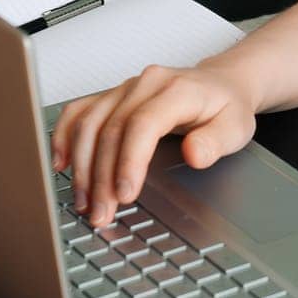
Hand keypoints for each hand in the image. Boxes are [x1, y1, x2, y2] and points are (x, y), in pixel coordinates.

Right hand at [50, 62, 257, 227]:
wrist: (221, 84)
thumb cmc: (227, 107)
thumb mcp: (237, 128)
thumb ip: (216, 142)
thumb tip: (194, 154)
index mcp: (177, 90)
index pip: (142, 124)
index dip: (128, 161)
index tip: (124, 194)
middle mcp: (146, 84)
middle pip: (111, 129)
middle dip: (101, 177)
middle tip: (101, 213)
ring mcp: (125, 88)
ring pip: (89, 123)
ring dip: (81, 166)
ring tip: (85, 202)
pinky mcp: (112, 97)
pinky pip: (79, 112)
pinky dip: (64, 137)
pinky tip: (61, 164)